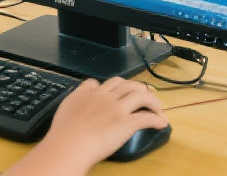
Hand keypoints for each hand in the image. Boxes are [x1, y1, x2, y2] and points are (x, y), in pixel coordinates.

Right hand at [39, 77, 166, 164]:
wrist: (70, 143)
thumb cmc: (65, 131)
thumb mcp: (66, 105)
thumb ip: (78, 95)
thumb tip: (83, 91)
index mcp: (92, 93)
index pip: (110, 82)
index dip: (119, 86)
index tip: (122, 92)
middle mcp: (106, 97)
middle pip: (129, 85)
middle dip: (140, 89)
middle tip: (145, 97)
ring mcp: (117, 109)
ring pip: (141, 96)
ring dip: (153, 101)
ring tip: (157, 109)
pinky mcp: (126, 124)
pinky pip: (147, 118)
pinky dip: (157, 120)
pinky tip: (161, 123)